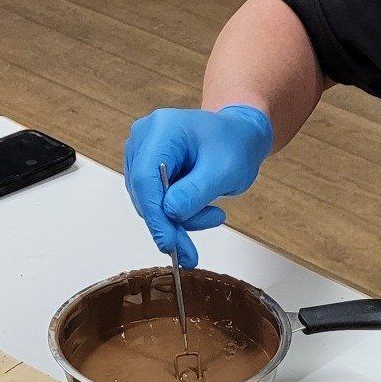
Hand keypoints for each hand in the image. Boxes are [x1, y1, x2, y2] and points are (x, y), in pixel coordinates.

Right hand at [123, 104, 273, 267]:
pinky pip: (155, 202)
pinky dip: (177, 214)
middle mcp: (144, 139)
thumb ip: (196, 192)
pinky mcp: (146, 169)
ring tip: (213, 215)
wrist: (238, 137)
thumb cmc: (234, 145)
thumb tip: (170, 212)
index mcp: (161, 129)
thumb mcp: (224, 171)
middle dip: (169, 224)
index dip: (155, 214)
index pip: (145, 178)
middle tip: (191, 252)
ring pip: (149, 202)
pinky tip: (202, 209)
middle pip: (144, 193)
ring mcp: (142, 153)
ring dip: (178, 220)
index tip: (168, 244)